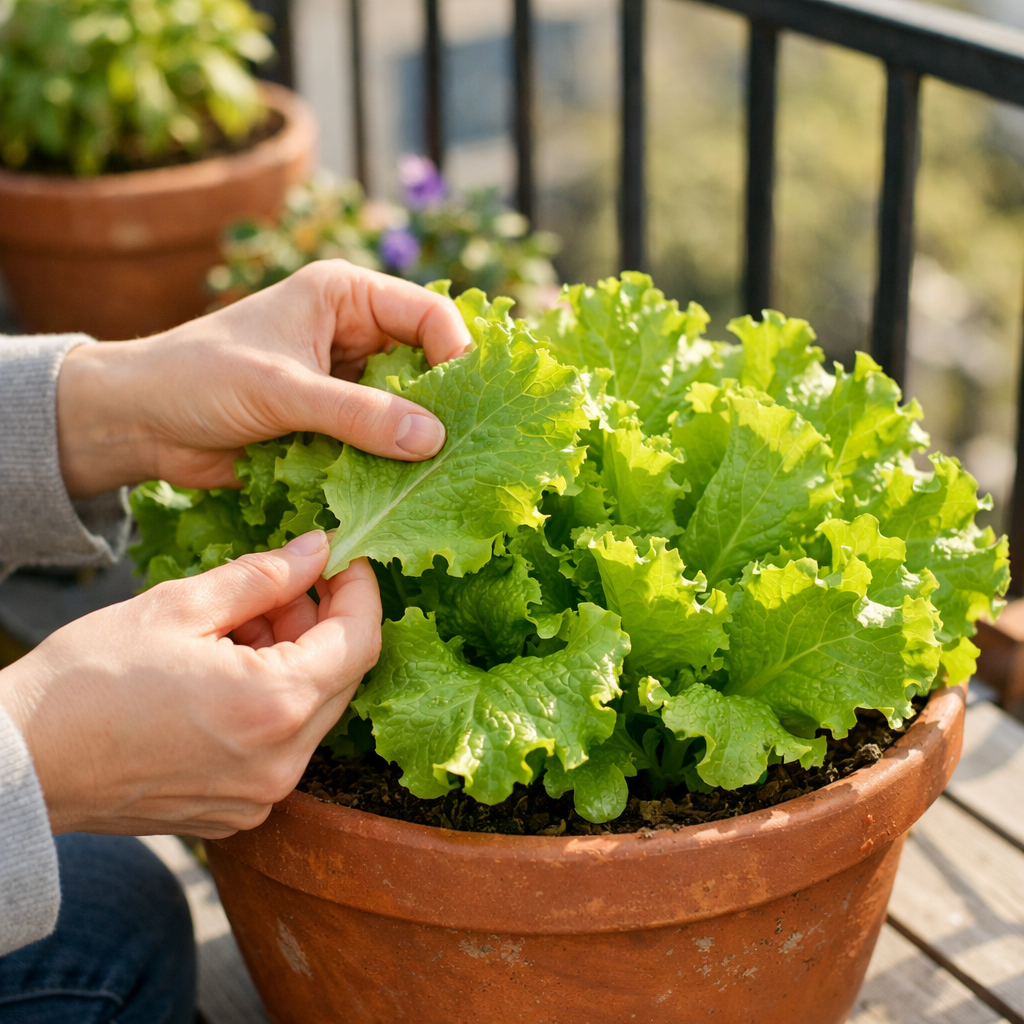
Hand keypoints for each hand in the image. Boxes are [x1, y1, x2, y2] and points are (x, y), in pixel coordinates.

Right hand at [0, 531, 378, 836]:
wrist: (23, 761)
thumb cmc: (90, 678)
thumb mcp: (181, 605)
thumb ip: (264, 576)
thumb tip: (318, 549)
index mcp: (275, 706)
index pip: (360, 639)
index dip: (359, 591)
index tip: (343, 559)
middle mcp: (282, 763)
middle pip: (341, 677)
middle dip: (321, 623)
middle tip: (278, 589)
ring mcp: (261, 796)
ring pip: (313, 710)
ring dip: (294, 661)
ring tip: (237, 629)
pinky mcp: (239, 812)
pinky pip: (283, 746)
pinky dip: (273, 702)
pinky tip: (226, 675)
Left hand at [55, 261, 472, 497]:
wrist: (140, 422)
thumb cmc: (199, 378)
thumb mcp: (283, 389)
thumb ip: (359, 415)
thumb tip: (434, 439)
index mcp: (346, 296)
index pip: (429, 315)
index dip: (456, 355)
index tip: (466, 405)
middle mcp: (355, 335)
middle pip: (426, 366)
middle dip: (442, 405)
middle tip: (465, 447)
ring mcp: (346, 384)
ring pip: (406, 411)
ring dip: (416, 442)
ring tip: (441, 474)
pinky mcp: (335, 427)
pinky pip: (379, 445)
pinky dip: (390, 466)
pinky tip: (405, 489)